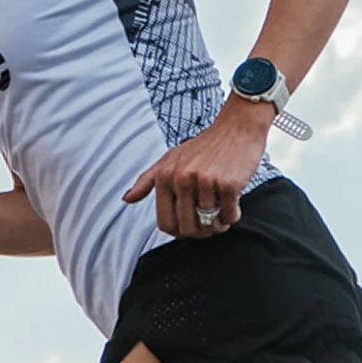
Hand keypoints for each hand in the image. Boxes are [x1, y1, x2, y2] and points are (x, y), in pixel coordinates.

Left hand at [122, 106, 269, 238]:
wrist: (234, 130)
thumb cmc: (202, 148)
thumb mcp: (168, 160)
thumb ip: (146, 181)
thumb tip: (126, 198)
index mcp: (164, 177)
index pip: (165, 223)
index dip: (179, 232)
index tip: (188, 226)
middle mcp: (181, 179)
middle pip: (188, 228)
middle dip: (200, 232)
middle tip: (209, 220)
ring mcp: (204, 181)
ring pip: (210, 225)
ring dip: (219, 223)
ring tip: (220, 207)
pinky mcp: (228, 184)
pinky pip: (230, 216)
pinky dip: (232, 214)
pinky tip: (231, 201)